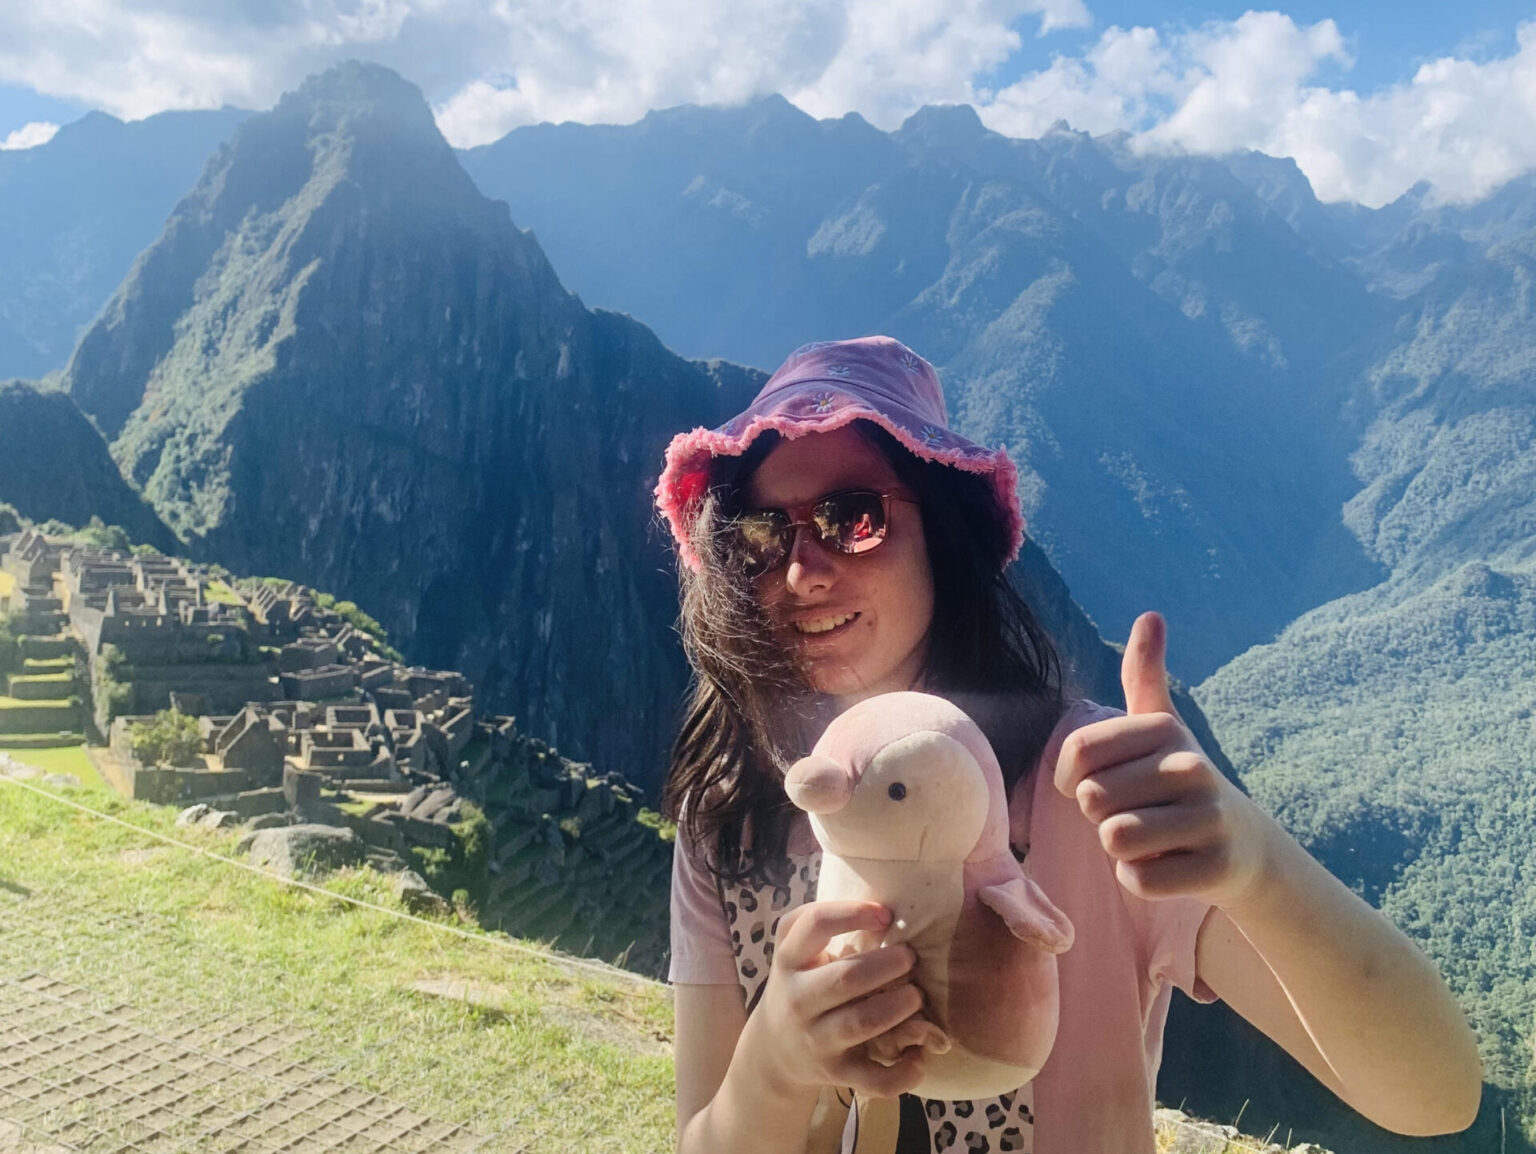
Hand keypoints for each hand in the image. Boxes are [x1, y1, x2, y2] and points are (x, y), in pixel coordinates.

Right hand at [740, 900, 928, 1100]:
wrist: (774, 1051)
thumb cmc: (800, 985)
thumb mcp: (794, 950)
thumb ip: (820, 925)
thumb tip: (881, 906)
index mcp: (789, 960)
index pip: (812, 925)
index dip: (852, 913)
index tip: (885, 914)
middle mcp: (798, 999)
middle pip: (846, 977)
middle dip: (887, 964)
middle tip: (910, 957)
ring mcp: (817, 1039)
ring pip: (861, 1023)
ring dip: (898, 1007)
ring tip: (917, 995)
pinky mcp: (836, 1073)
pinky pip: (873, 1079)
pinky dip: (903, 1073)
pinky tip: (919, 1056)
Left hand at [1054, 611, 1269, 908]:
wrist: (1244, 846)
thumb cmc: (1179, 784)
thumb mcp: (1161, 727)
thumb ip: (1144, 675)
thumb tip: (1151, 614)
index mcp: (1165, 729)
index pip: (1077, 754)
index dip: (1071, 779)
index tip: (1098, 782)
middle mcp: (1191, 766)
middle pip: (1093, 800)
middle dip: (1102, 816)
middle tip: (1138, 813)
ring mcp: (1208, 817)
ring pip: (1114, 840)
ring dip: (1120, 850)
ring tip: (1152, 839)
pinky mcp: (1215, 867)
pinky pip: (1138, 879)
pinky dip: (1141, 880)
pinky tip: (1168, 865)